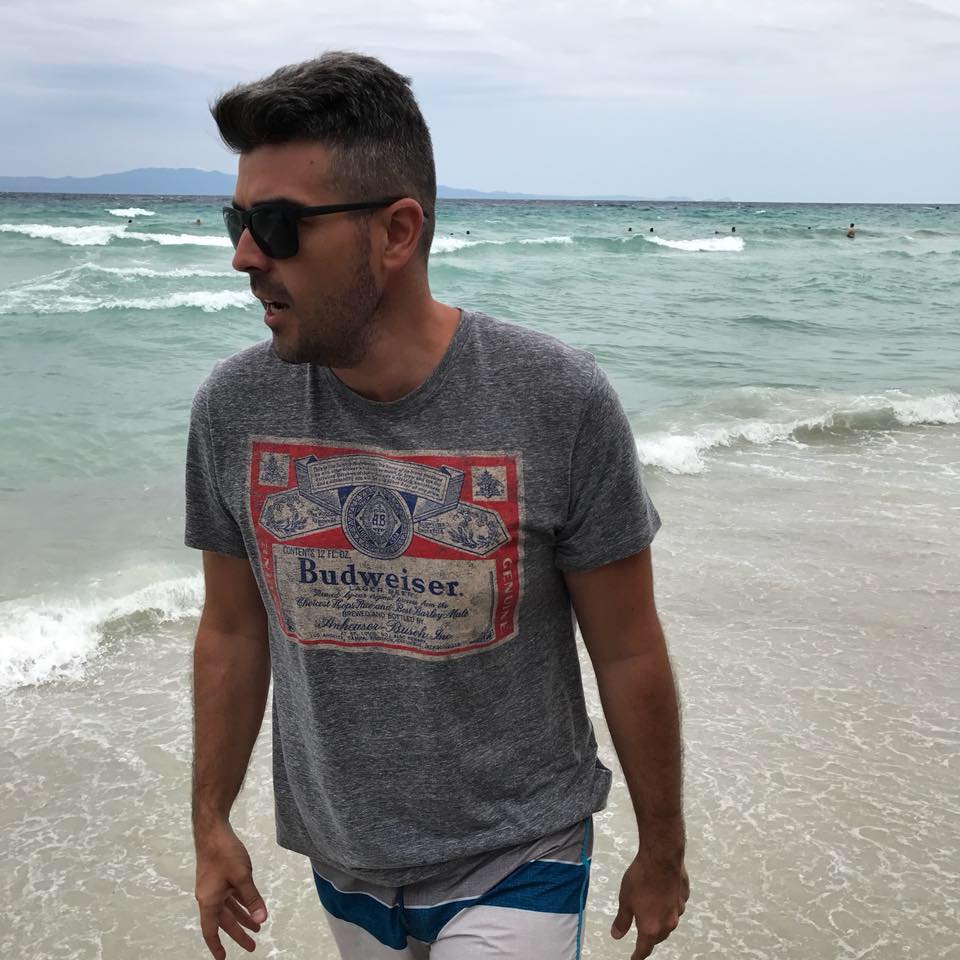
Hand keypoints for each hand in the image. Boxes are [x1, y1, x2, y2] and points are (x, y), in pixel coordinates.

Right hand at [195, 822, 268, 958]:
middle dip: (239, 934)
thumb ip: (252, 899)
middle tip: (252, 946)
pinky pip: (230, 896)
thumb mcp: (242, 877)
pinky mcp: (219, 877)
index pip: (211, 931)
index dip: (217, 946)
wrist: (213, 830)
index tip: (223, 958)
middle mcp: (209, 897)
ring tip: (257, 928)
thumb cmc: (224, 853)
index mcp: (209, 901)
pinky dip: (241, 903)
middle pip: (224, 921)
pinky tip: (252, 907)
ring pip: (229, 908)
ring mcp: (214, 887)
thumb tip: (262, 919)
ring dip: (242, 918)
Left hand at [610, 844, 688, 958]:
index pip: (644, 949)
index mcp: (651, 928)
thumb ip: (622, 920)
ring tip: (650, 908)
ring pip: (668, 921)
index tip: (634, 958)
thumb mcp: (625, 900)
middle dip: (649, 936)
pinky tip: (661, 892)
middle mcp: (668, 924)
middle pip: (658, 936)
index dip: (637, 955)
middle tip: (640, 929)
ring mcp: (679, 910)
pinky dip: (668, 904)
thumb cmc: (640, 880)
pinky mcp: (685, 897)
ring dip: (660, 919)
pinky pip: (675, 905)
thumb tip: (616, 935)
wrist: (662, 858)